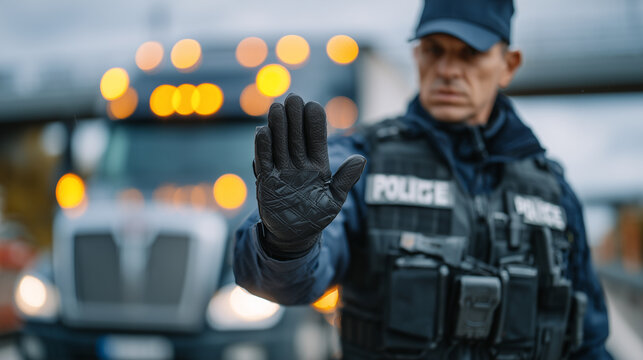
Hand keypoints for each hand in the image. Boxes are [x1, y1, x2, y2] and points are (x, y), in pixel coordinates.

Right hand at [254, 94, 365, 257]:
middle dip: (294, 117)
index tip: (313, 105)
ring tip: (277, 108)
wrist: (295, 237)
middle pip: (296, 136)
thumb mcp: (335, 200)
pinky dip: (262, 147)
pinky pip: (264, 161)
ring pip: (279, 144)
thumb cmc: (317, 217)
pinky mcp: (267, 181)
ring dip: (278, 126)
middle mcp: (299, 164)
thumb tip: (361, 159)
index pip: (316, 139)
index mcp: (318, 166)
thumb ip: (345, 179)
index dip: (314, 122)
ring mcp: (282, 171)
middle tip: (293, 98)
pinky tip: (262, 131)